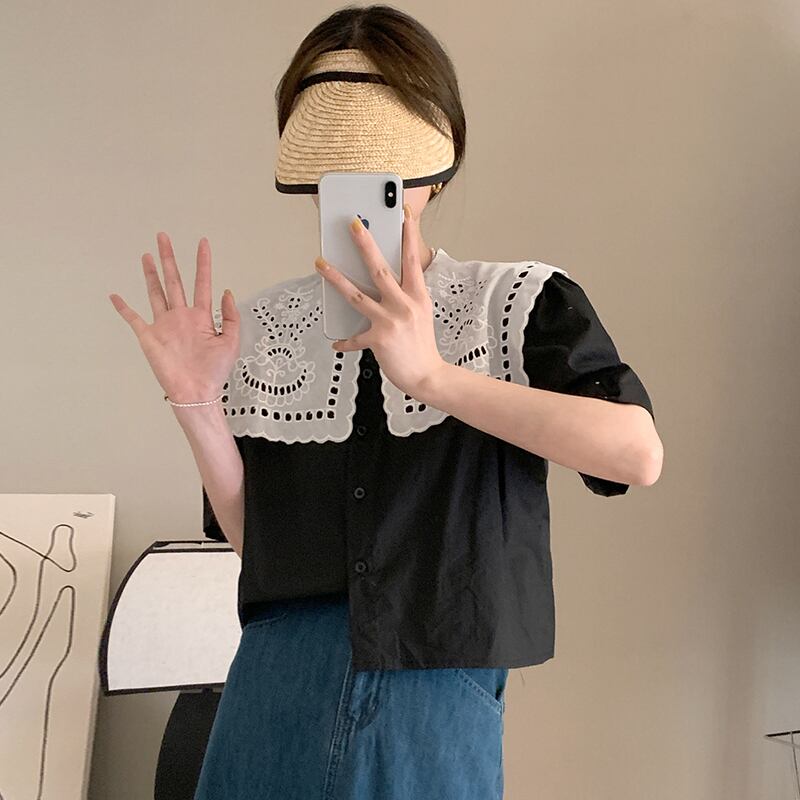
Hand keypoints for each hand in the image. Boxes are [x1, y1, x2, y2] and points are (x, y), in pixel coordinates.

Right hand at [108, 232, 239, 404]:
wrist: (196, 392)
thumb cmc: (215, 371)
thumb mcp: (231, 342)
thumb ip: (230, 316)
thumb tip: (227, 291)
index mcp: (201, 316)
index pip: (202, 282)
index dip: (203, 262)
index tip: (203, 242)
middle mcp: (181, 316)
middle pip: (174, 280)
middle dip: (169, 259)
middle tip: (163, 236)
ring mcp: (164, 325)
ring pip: (156, 293)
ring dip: (151, 274)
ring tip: (147, 255)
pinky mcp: (149, 337)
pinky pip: (133, 319)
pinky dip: (123, 308)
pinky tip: (115, 296)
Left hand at [314, 203, 445, 399]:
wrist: (427, 376)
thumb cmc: (422, 345)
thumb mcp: (421, 313)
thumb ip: (405, 295)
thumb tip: (383, 280)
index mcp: (418, 296)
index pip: (413, 259)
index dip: (409, 235)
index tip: (404, 213)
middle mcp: (405, 305)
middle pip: (380, 269)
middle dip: (365, 244)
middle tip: (353, 224)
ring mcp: (391, 322)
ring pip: (357, 295)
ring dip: (336, 278)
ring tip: (320, 263)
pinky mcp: (378, 340)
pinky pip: (355, 337)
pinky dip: (344, 340)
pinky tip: (335, 341)